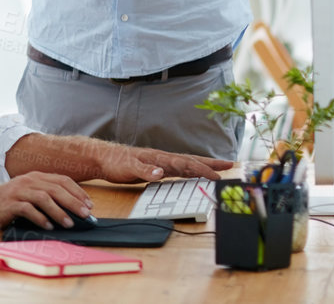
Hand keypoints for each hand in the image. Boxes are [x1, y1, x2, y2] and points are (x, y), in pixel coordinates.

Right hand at [0, 173, 94, 229]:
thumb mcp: (30, 194)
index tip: (89, 205)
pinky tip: (48, 227)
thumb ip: (48, 197)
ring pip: (43, 198)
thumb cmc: (10, 201)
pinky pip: (27, 209)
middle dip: (73, 202)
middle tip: (86, 215)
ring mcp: (18, 191)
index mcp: (36, 177)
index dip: (78, 192)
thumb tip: (74, 211)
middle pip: (55, 188)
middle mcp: (28, 181)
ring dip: (59, 211)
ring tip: (69, 223)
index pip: (62, 180)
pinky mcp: (10, 203)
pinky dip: (40, 218)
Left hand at [96, 145, 232, 183]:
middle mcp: (163, 159)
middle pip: (191, 160)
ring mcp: (161, 163)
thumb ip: (144, 170)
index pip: (186, 163)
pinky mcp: (156, 169)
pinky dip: (190, 172)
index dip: (202, 170)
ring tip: (219, 170)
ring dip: (203, 167)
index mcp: (160, 157)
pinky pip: (179, 170)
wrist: (103, 158)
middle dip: (211, 163)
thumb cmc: (115, 161)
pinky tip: (195, 175)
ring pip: (187, 165)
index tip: (218, 177)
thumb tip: (161, 172)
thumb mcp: (128, 167)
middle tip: (230, 165)